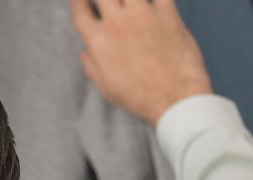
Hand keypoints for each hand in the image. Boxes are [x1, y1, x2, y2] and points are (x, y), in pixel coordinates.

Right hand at [70, 0, 211, 125]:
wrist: (174, 98)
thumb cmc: (140, 97)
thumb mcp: (106, 88)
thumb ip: (92, 66)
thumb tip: (85, 51)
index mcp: (99, 41)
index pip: (80, 10)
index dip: (78, 1)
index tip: (80, 0)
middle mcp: (117, 23)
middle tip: (108, 3)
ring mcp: (143, 14)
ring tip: (128, 2)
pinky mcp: (167, 13)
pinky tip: (153, 1)